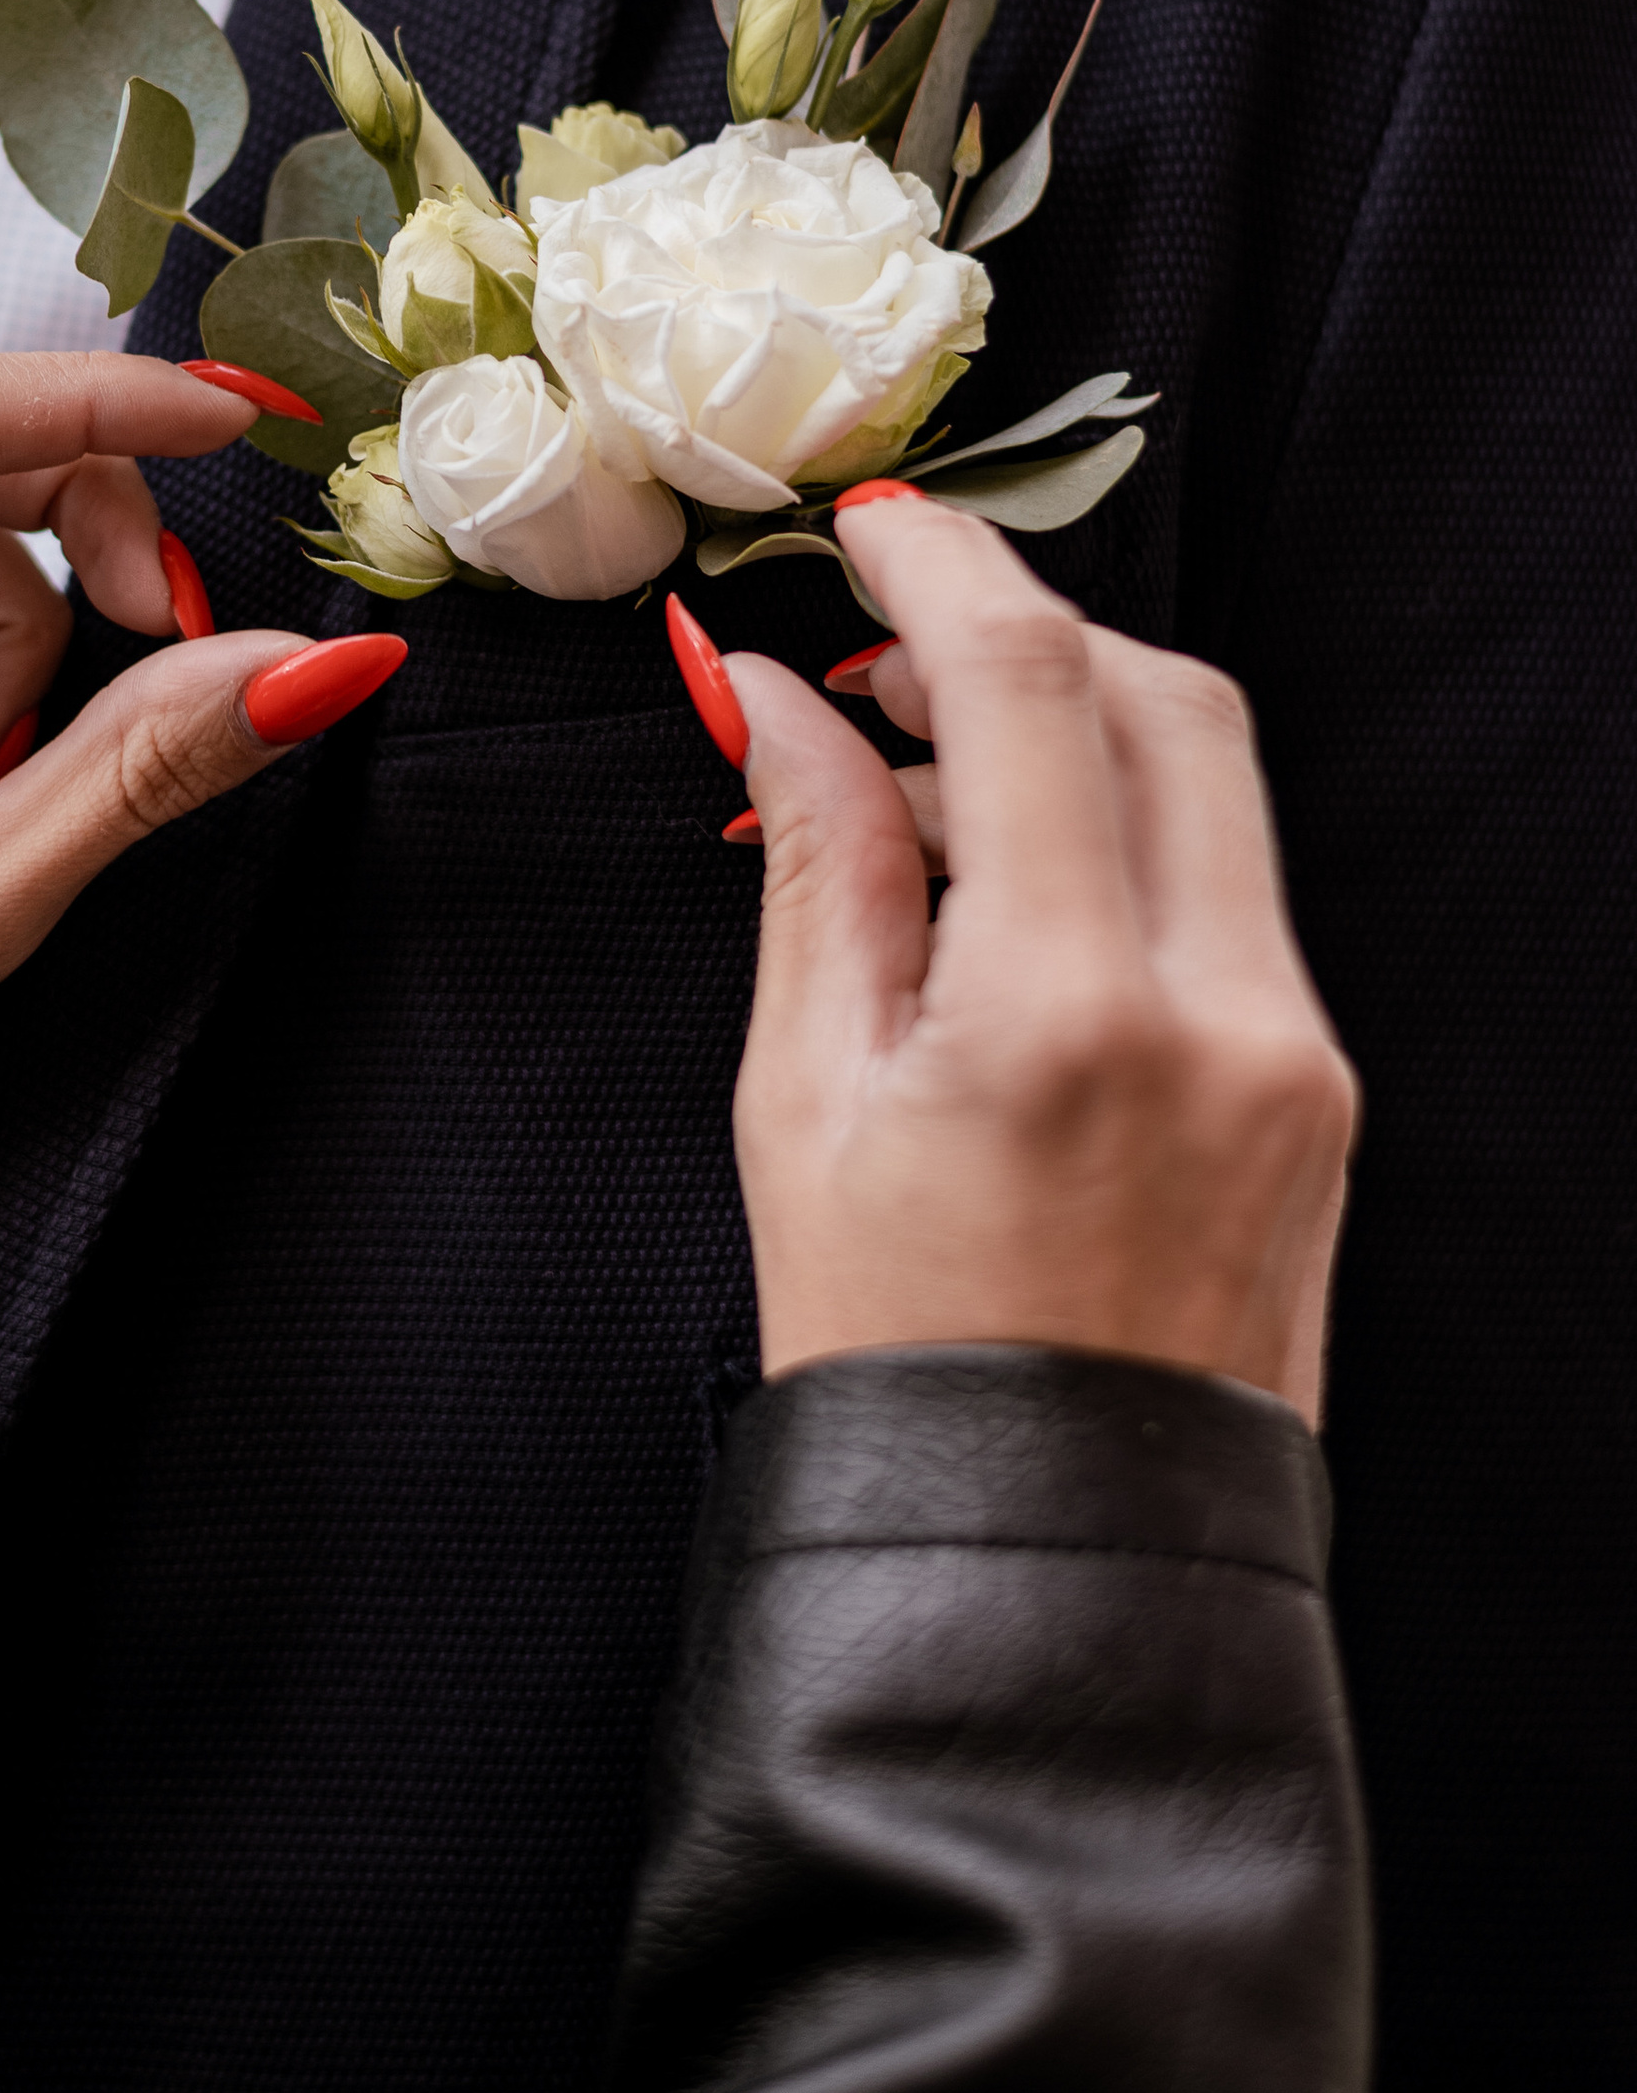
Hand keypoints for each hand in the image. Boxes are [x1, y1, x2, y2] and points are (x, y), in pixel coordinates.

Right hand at [721, 492, 1356, 1421]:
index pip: (1032, 689)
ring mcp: (1296, 1054)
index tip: (871, 527)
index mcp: (1070, 1011)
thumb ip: (814, 864)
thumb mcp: (801, 1099)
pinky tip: (1001, 892)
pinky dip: (1117, 840)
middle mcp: (1224, 1011)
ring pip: (1211, 785)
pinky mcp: (1319, 1091)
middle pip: (1162, 698)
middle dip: (1020, 636)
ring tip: (916, 786)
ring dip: (1072, 730)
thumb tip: (774, 693)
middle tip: (881, 658)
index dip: (943, 573)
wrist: (1050, 1565)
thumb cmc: (894, 1358)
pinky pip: (1228, 892)